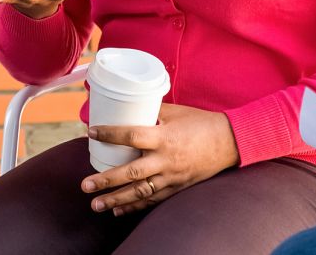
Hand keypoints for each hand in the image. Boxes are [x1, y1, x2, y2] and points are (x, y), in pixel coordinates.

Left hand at [79, 104, 239, 215]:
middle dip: (106, 181)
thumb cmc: (201, 123)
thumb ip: (151, 112)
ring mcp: (172, 176)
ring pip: (140, 192)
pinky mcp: (177, 187)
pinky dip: (135, 206)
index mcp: (164, 137)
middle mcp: (166, 159)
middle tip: (85, 185)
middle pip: (132, 172)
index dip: (110, 134)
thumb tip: (126, 105)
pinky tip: (118, 210)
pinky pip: (153, 199)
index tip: (91, 132)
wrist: (229, 142)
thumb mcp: (175, 111)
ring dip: (117, 200)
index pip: (131, 136)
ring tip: (96, 204)